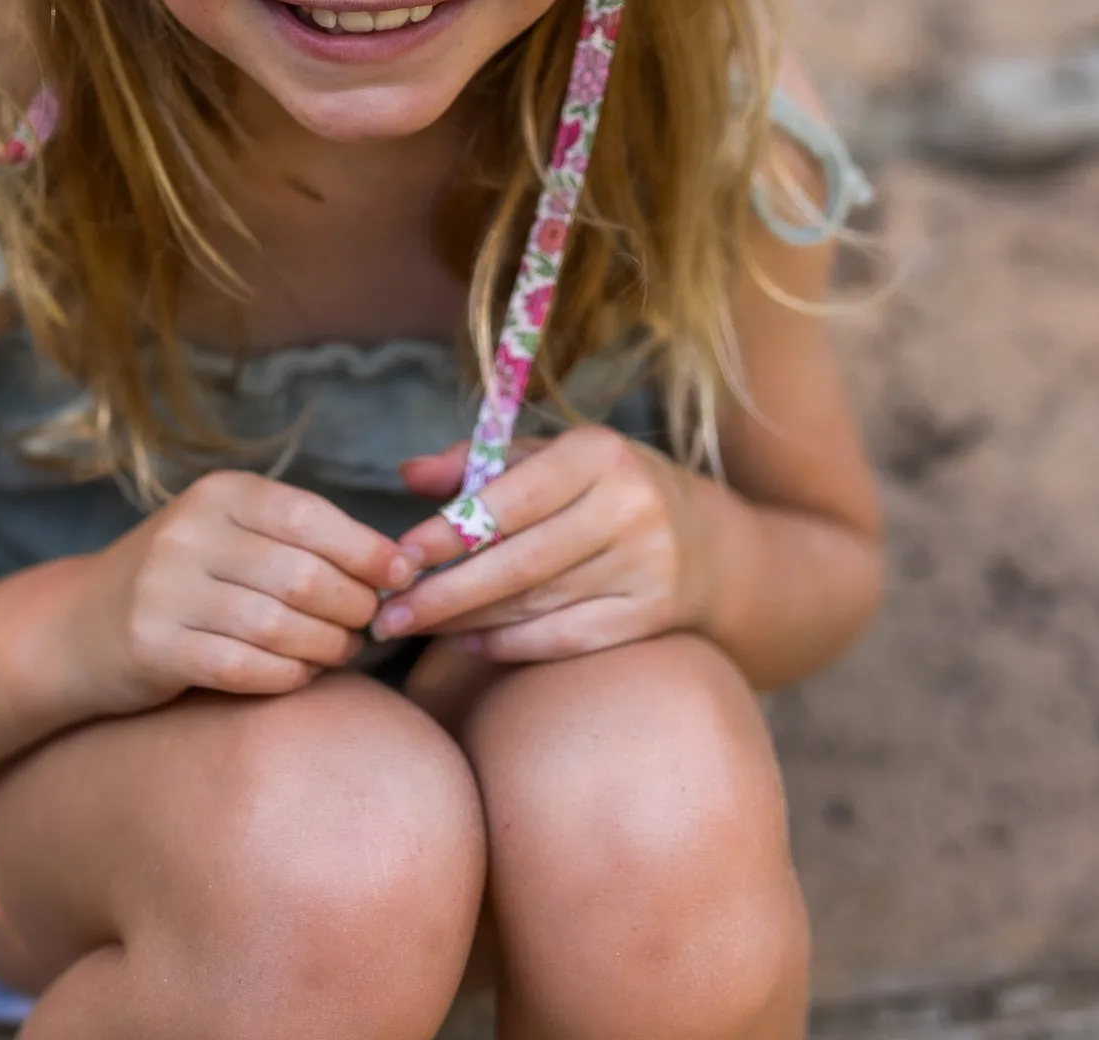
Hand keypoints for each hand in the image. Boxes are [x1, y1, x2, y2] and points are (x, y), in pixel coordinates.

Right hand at [77, 470, 414, 711]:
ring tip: (342, 651)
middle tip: (370, 624)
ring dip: (326, 645)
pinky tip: (300, 675)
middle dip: (352, 604)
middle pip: (301, 574)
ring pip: (278, 624)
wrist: (77, 626)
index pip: (309, 516)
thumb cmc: (181, 582)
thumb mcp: (227, 536)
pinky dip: (285, 675)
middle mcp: (189, 533)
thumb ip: (295, 540)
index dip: (365, 548)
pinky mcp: (152, 645)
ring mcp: (165, 589)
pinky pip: (242, 667)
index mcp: (218, 494)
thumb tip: (394, 562)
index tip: (402, 573)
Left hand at [371, 426, 714, 662]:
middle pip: (519, 562)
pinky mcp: (654, 615)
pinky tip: (468, 644)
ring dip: (466, 621)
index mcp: (598, 453)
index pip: (508, 499)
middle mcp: (628, 507)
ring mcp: (647, 566)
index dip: (448, 531)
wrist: (711, 543)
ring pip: (537, 603)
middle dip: (445, 592)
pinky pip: (568, 638)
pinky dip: (513, 645)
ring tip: (414, 626)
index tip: (397, 556)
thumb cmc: (606, 489)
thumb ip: (478, 462)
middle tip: (386, 613)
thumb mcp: (553, 457)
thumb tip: (407, 474)